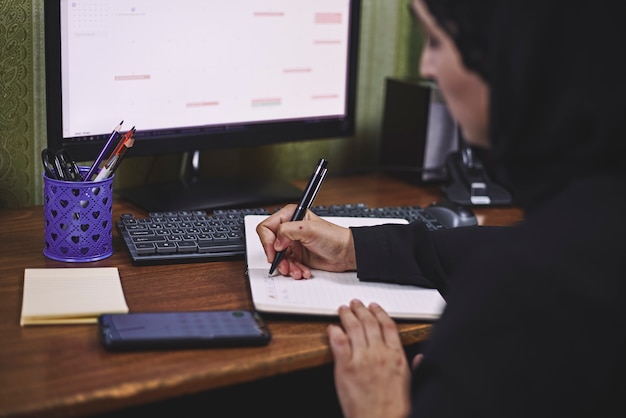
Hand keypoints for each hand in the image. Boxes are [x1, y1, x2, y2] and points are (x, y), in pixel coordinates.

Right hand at [256, 204, 355, 278]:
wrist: (346, 253)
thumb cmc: (334, 237)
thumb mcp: (310, 230)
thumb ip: (288, 231)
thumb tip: (276, 242)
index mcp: (291, 216)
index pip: (267, 227)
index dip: (268, 241)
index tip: (275, 251)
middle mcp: (290, 229)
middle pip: (270, 244)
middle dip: (277, 257)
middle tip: (284, 265)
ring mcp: (293, 243)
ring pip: (278, 257)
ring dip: (286, 266)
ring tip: (296, 271)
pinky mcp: (297, 255)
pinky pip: (287, 265)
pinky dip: (293, 270)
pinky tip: (302, 271)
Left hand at [327, 300, 411, 417]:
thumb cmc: (396, 410)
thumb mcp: (412, 385)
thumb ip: (415, 367)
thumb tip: (420, 357)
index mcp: (397, 356)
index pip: (388, 325)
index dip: (379, 313)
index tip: (374, 307)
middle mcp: (380, 353)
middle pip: (369, 322)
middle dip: (361, 310)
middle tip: (355, 304)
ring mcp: (362, 359)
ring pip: (354, 327)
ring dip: (347, 315)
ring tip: (343, 309)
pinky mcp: (345, 367)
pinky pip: (338, 342)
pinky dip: (335, 331)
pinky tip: (332, 327)